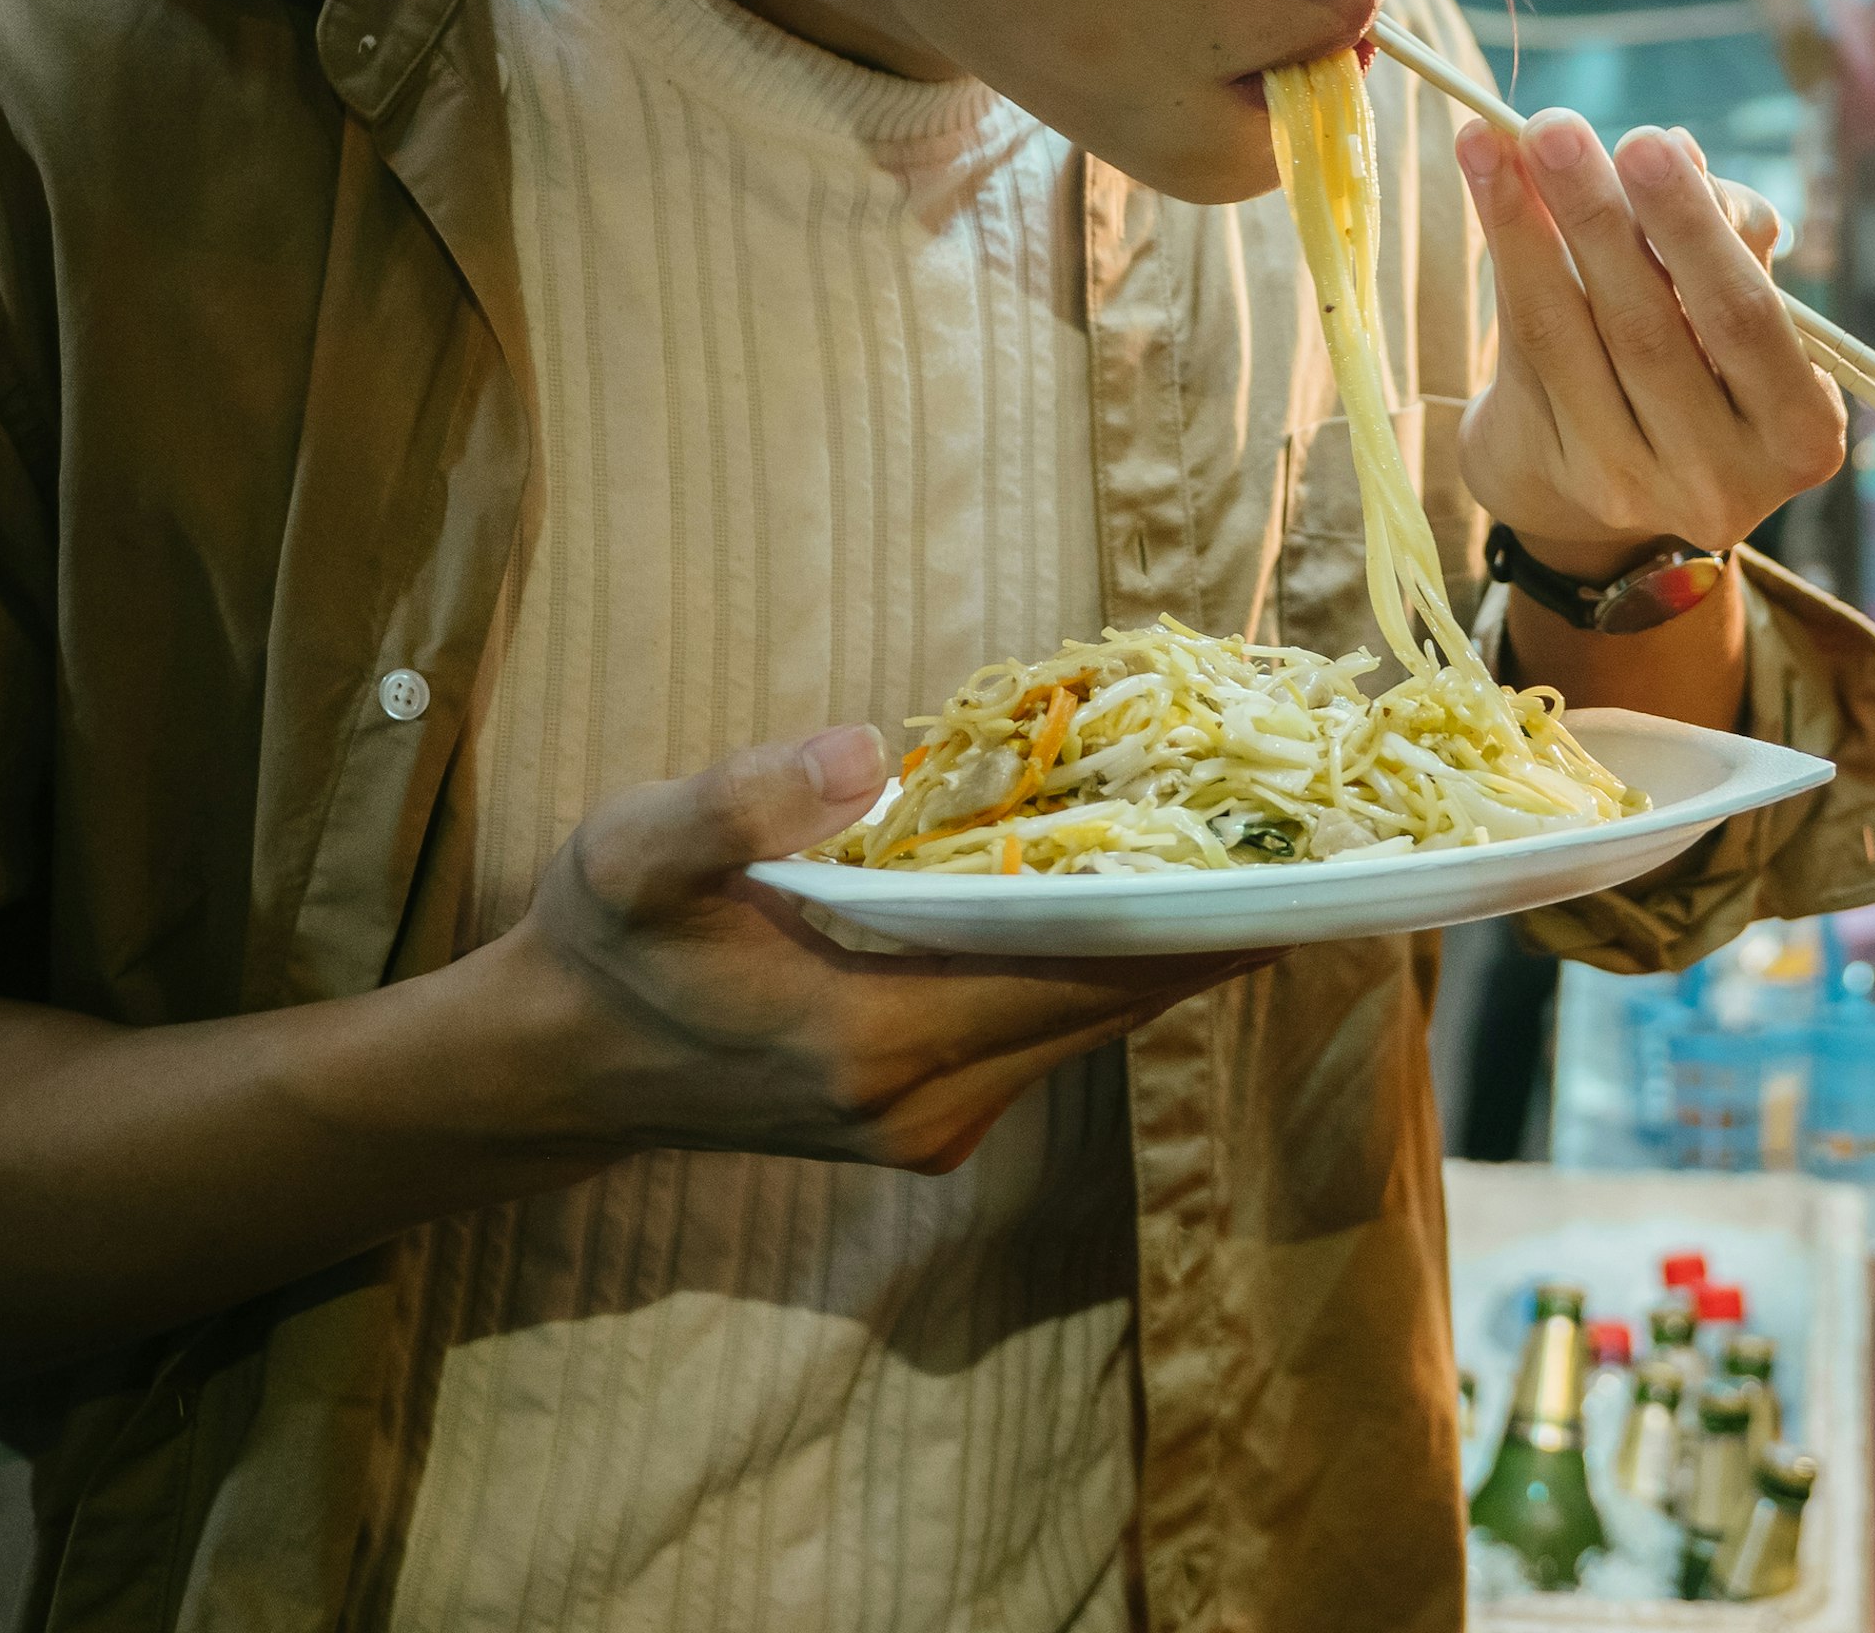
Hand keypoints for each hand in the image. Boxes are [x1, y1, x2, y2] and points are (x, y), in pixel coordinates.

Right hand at [504, 725, 1259, 1172]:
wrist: (556, 1067)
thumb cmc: (605, 940)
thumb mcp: (637, 850)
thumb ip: (743, 802)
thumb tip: (866, 749)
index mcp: (873, 1043)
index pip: (1080, 975)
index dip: (1194, 920)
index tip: (1298, 864)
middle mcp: (923, 1105)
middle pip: (1111, 1006)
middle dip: (1211, 926)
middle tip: (1317, 837)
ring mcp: (931, 1125)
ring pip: (1090, 1025)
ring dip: (1165, 949)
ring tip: (1258, 854)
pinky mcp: (927, 1120)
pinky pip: (1050, 1032)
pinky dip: (1102, 969)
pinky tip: (1145, 898)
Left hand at [1455, 113, 1846, 574]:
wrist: (1618, 468)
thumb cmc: (1703, 357)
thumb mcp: (1737, 307)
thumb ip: (1725, 235)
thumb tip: (1677, 150)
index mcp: (1801, 433)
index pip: (1745, 318)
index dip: (1693, 229)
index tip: (1648, 141)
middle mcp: (1723, 477)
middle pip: (1649, 328)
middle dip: (1598, 216)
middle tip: (1554, 128)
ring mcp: (1635, 489)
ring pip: (1569, 335)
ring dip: (1527, 223)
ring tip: (1492, 139)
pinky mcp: (1557, 472)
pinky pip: (1523, 346)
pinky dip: (1503, 252)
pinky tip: (1485, 178)